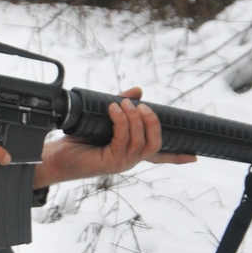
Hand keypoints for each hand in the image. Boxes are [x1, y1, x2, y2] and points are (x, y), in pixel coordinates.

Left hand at [32, 88, 196, 189]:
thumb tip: (138, 90)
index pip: (158, 156)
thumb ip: (122, 105)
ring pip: (141, 142)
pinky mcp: (109, 161)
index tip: (196, 157)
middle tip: (144, 107)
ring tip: (123, 104)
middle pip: (155, 145)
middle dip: (153, 123)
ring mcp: (121, 162)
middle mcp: (129, 159)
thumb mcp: (103, 118)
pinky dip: (121, 122)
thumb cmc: (77, 138)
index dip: (177, 156)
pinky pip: (123, 140)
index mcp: (130, 151)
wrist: (55, 154)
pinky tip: (114, 109)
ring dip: (134, 119)